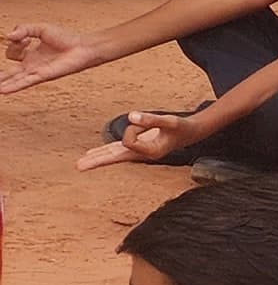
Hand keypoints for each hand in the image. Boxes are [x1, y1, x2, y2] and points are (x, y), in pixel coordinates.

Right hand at [0, 23, 100, 92]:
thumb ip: (24, 29)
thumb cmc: (66, 38)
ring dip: (4, 83)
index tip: (27, 38)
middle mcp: (32, 65)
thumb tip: (8, 36)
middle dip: (1, 76)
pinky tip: (3, 91)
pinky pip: (26, 82)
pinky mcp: (43, 76)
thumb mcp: (40, 28)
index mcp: (31, 54)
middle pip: (11, 72)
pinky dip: (14, 86)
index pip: (12, 53)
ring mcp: (37, 71)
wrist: (83, 47)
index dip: (14, 43)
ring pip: (16, 79)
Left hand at [77, 109, 208, 170]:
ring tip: (80, 165)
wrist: (190, 133)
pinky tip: (92, 154)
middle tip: (79, 167)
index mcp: (150, 153)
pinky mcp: (136, 147)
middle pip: (116, 158)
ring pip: (114, 156)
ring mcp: (138, 153)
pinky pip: (116, 151)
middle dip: (98, 161)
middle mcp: (142, 156)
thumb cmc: (181, 127)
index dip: (132, 129)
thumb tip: (131, 116)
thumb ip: (151, 120)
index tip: (142, 122)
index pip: (129, 141)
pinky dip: (104, 152)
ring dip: (97, 158)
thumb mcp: (169, 121)